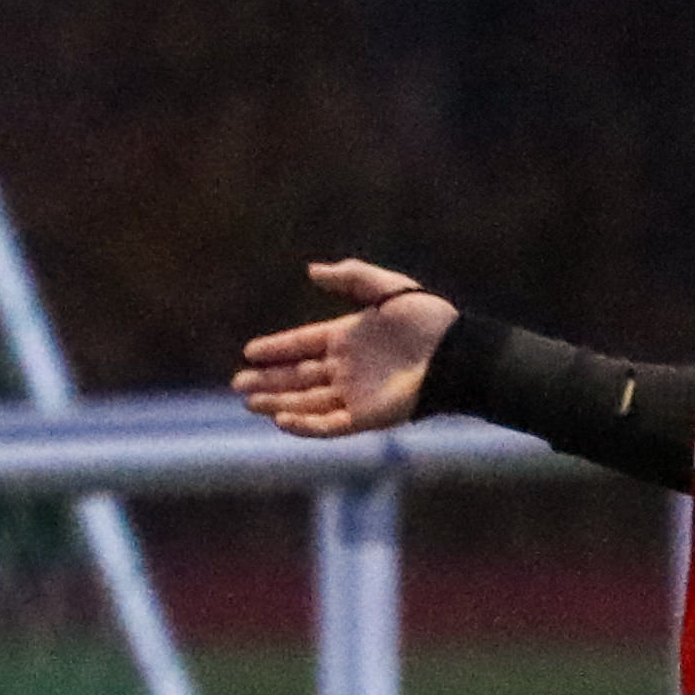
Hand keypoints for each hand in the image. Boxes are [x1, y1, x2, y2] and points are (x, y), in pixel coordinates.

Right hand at [232, 257, 456, 435]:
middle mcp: (346, 368)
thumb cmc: (428, 319)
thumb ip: (350, 277)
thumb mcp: (388, 287)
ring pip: (306, 401)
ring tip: (249, 401)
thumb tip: (311, 270)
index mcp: (348, 337)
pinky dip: (305, 425)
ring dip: (278, 402)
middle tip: (238, 383)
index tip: (250, 351)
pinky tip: (281, 420)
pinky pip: (328, 424)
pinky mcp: (366, 417)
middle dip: (267, 381)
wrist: (456, 354)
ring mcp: (354, 394)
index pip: (302, 344)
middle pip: (298, 376)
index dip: (276, 348)